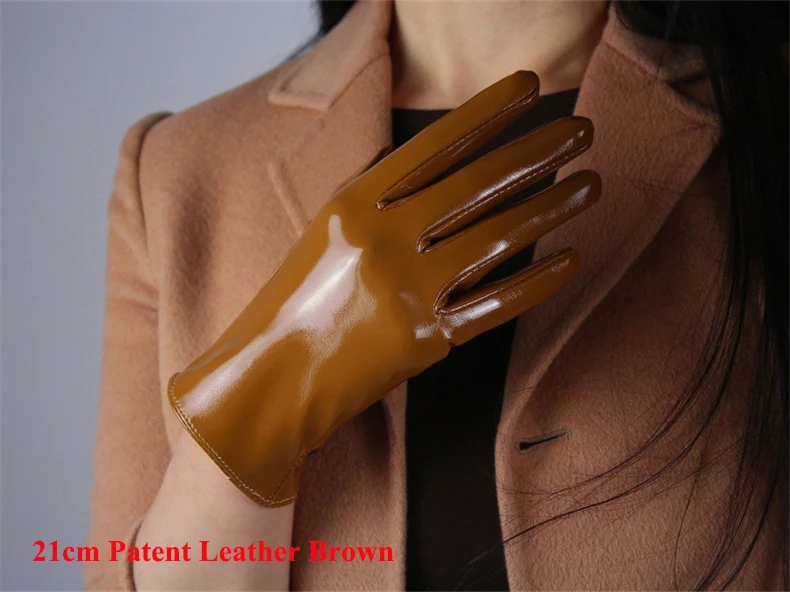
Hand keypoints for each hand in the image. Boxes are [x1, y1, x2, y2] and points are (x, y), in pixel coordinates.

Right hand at [167, 70, 600, 506]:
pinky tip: (572, 259)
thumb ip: (383, 197)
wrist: (274, 377)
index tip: (531, 88)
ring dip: (551, 208)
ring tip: (590, 184)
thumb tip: (448, 166)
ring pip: (496, 239)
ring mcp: (405, 292)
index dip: (488, 112)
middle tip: (581, 131)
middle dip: (536, 152)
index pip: (434, 144)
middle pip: (475, 186)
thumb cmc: (302, 299)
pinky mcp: (424, 339)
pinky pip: (495, 305)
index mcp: (353, 204)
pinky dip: (538, 282)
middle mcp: (382, 240)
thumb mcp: (331, 231)